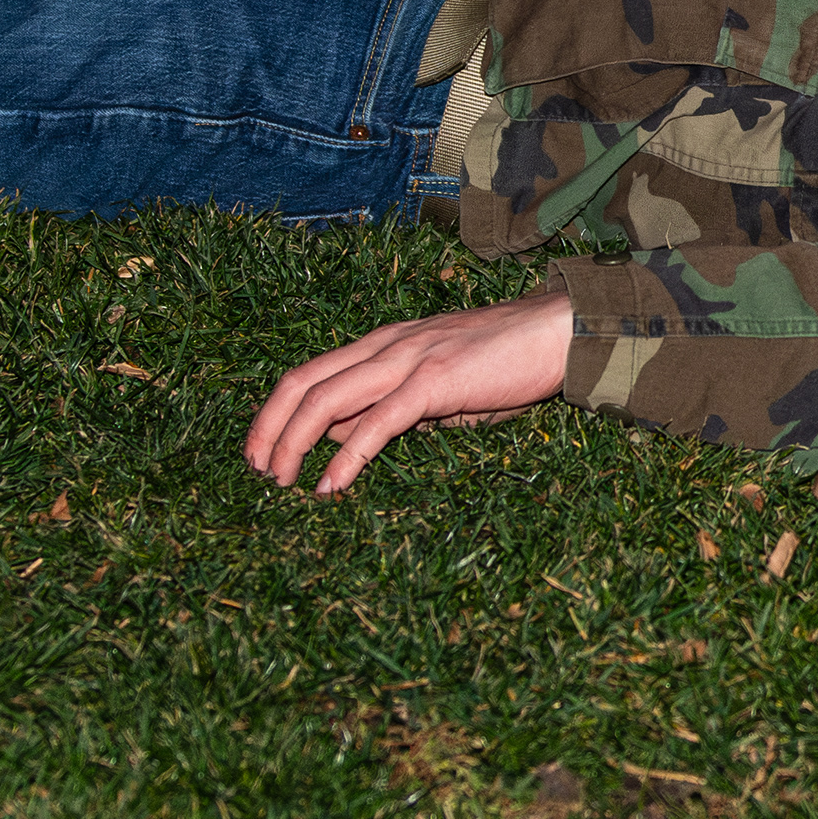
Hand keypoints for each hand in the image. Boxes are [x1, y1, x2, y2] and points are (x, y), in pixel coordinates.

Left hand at [244, 284, 573, 495]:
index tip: (261, 449)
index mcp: (385, 342)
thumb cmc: (509, 362)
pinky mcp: (434, 382)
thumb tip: (347, 437)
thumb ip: (394, 405)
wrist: (560, 333)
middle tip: (257, 470)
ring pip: (326, 400)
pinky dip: (346, 456)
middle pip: (303, 383)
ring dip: (293, 443)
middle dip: (269, 429)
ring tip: (281, 481)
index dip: (275, 412)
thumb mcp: (440, 384)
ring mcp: (408, 360)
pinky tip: (330, 485)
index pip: (310, 372)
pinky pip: (376, 423)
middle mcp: (387, 345)